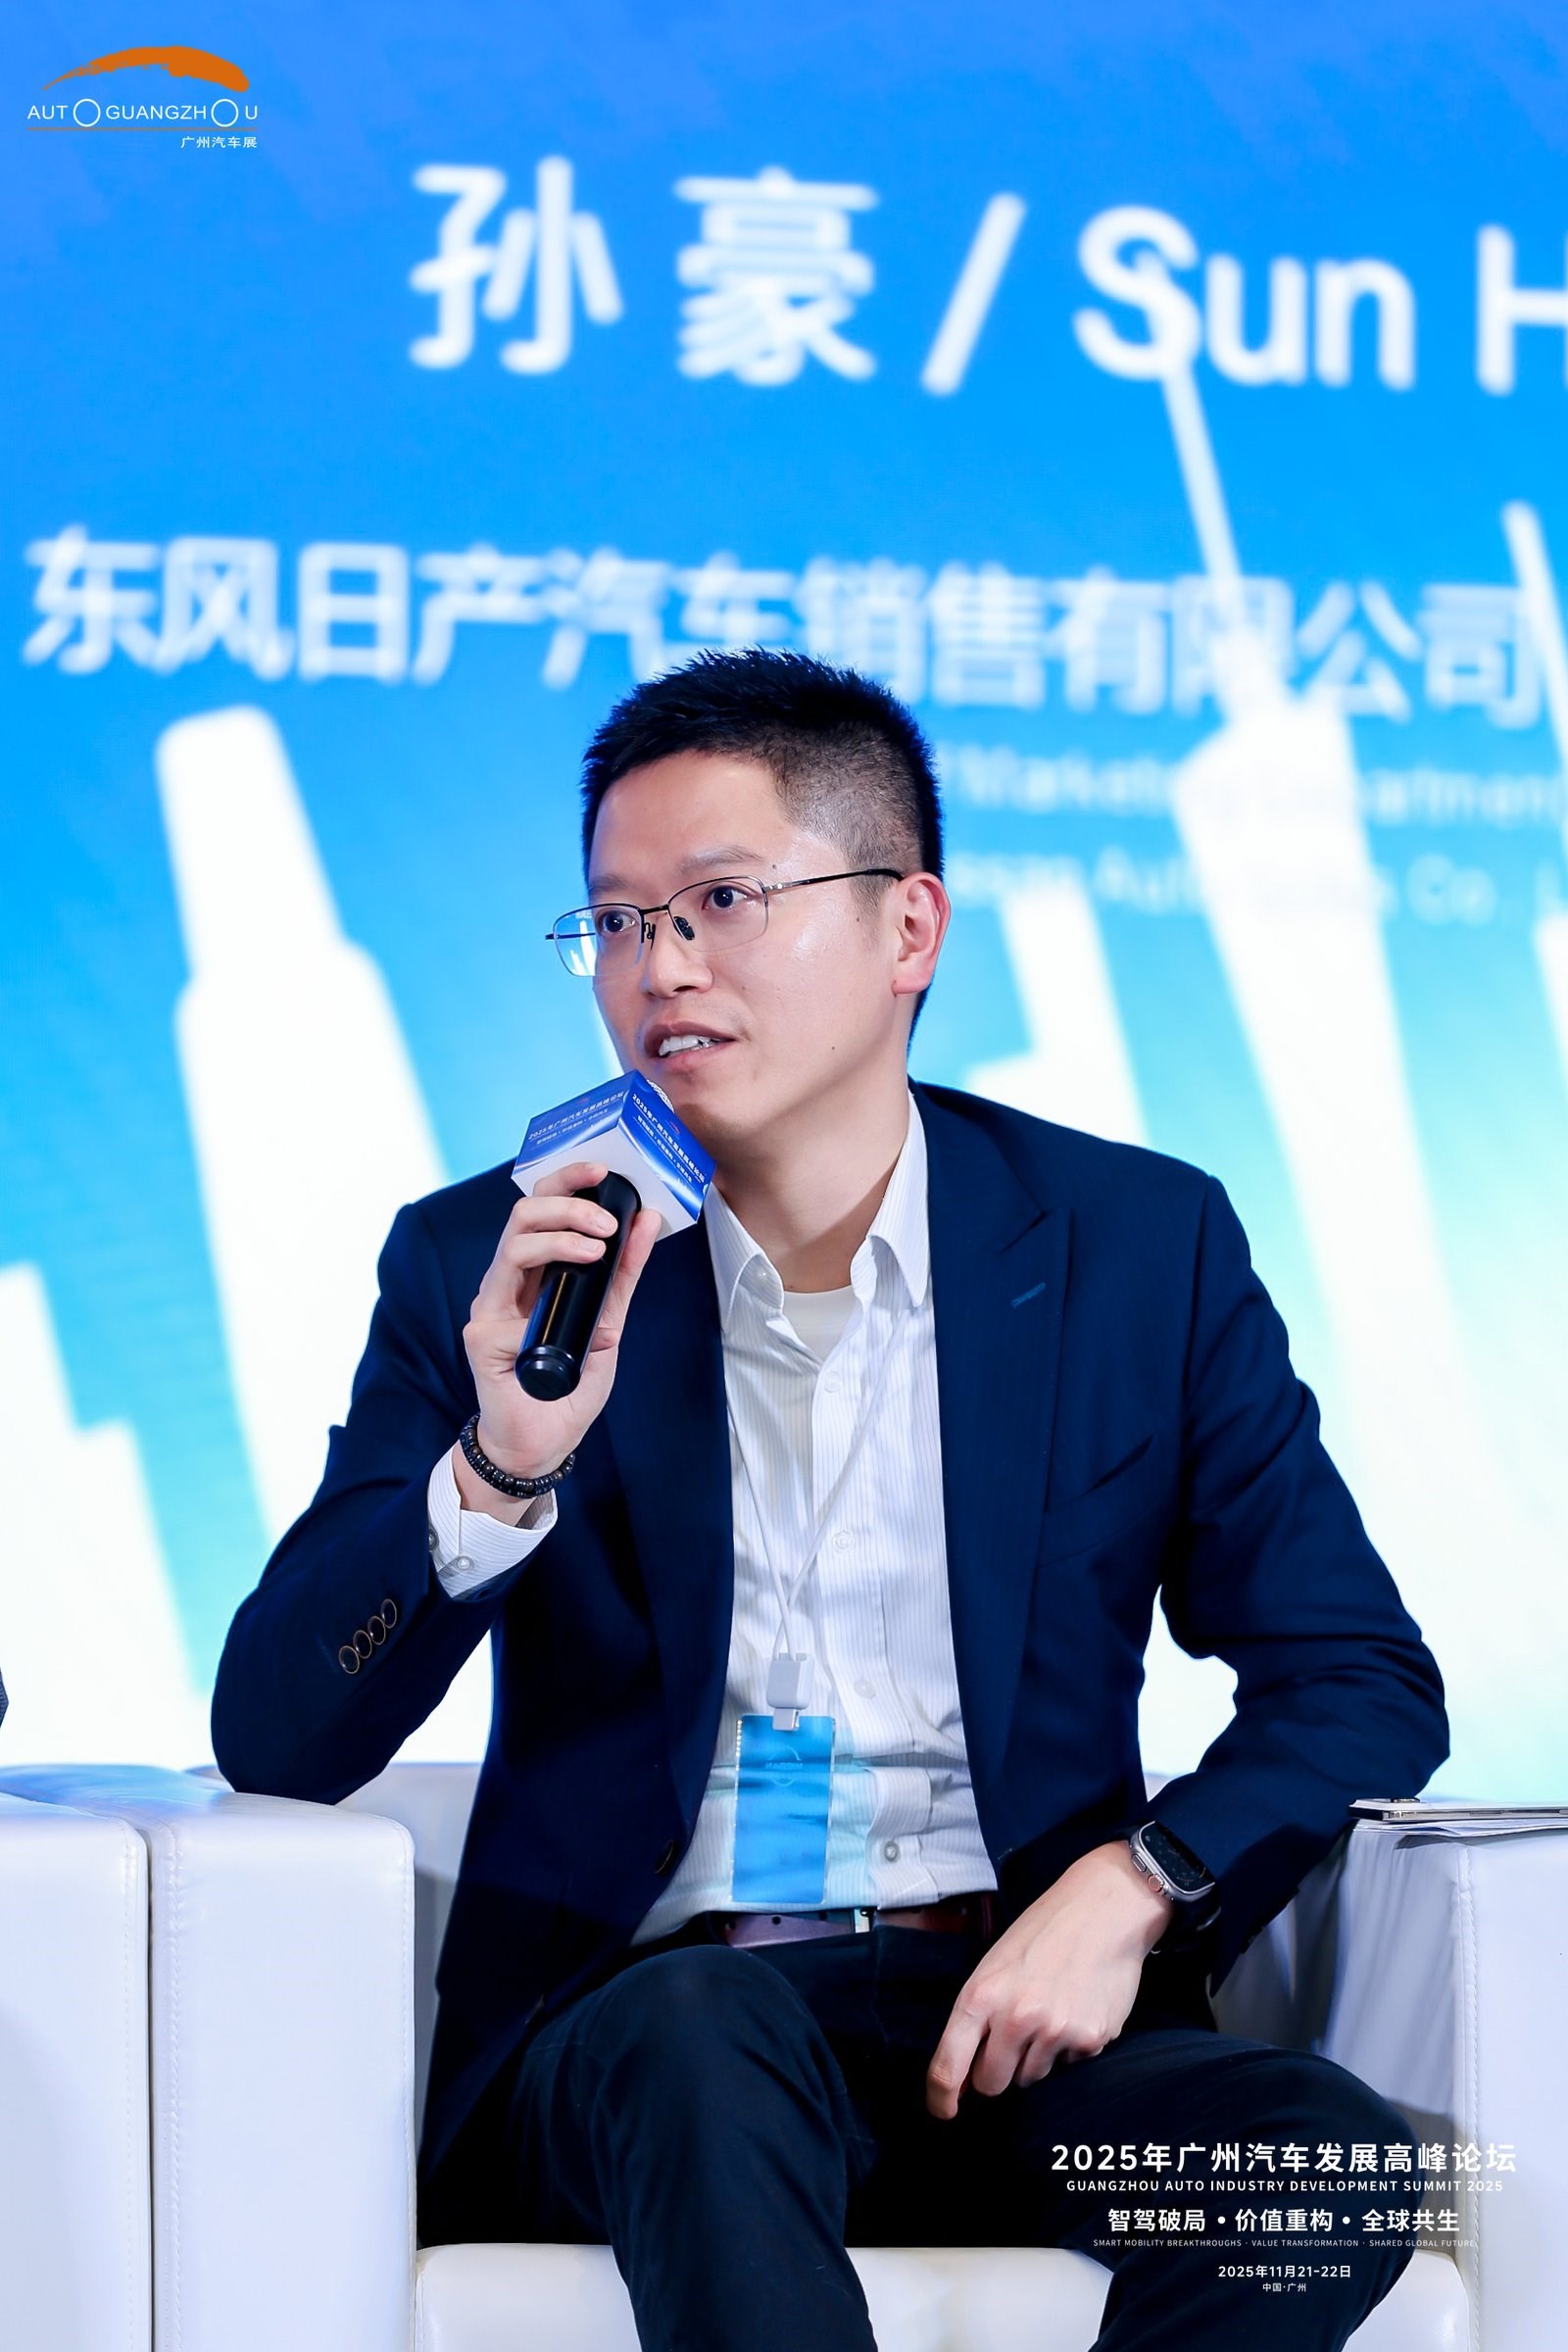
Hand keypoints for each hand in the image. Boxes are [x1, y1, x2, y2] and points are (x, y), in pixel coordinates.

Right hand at [455, 1160, 661, 1515]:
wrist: (544, 1443)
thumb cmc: (569, 1388)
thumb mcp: (609, 1326)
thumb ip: (623, 1277)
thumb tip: (647, 1221)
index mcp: (536, 1275)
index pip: (545, 1210)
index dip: (570, 1182)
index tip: (607, 1170)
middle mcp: (509, 1281)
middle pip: (524, 1211)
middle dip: (568, 1197)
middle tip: (608, 1214)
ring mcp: (492, 1302)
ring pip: (514, 1236)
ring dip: (562, 1227)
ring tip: (600, 1241)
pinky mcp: (483, 1329)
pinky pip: (508, 1279)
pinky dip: (548, 1257)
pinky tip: (582, 1263)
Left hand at [925, 1842, 1173, 2117]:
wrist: (1104, 1909)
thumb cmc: (1043, 1933)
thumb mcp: (995, 1965)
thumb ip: (978, 2017)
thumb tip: (964, 2077)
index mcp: (981, 1996)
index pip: (948, 2067)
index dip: (942, 2099)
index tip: (945, 2111)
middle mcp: (1015, 2018)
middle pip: (992, 2085)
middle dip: (996, 2073)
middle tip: (1011, 2042)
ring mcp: (1055, 2032)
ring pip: (1031, 2079)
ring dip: (1035, 2059)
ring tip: (1049, 2013)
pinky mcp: (1090, 2040)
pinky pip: (1068, 2066)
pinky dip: (1068, 2048)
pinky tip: (1076, 2010)